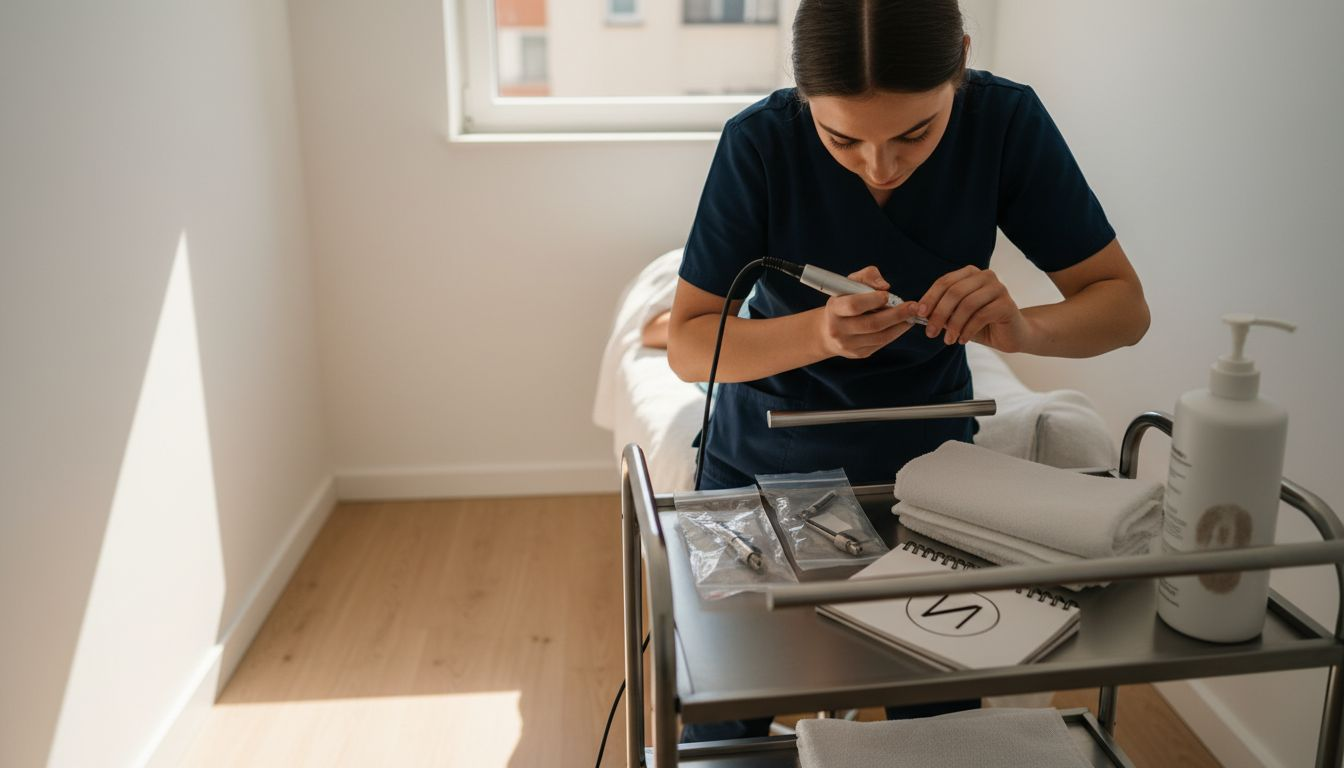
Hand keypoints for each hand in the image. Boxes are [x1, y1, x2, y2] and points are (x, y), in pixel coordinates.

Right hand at [816, 266, 921, 358]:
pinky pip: (881, 344)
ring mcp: (848, 345)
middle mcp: (838, 329)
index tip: (888, 294)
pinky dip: (895, 333)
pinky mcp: (859, 353)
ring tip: (912, 315)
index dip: (873, 300)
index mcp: (834, 309)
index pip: (854, 306)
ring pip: (880, 336)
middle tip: (914, 306)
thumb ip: (868, 276)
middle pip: (872, 324)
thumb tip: (885, 286)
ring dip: (900, 325)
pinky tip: (903, 324)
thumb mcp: (849, 283)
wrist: (829, 331)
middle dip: (896, 314)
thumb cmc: (844, 301)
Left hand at [917, 265, 1031, 351]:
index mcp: (970, 274)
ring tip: (948, 340)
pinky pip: (981, 316)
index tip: (919, 314)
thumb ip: (942, 310)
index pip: (945, 282)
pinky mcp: (1006, 304)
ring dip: (953, 325)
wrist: (1010, 335)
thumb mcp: (956, 316)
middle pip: (954, 292)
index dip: (930, 297)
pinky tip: (962, 340)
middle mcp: (985, 276)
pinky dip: (968, 330)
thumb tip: (919, 311)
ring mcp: (998, 288)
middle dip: (939, 314)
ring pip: (967, 304)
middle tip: (930, 333)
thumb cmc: (980, 324)